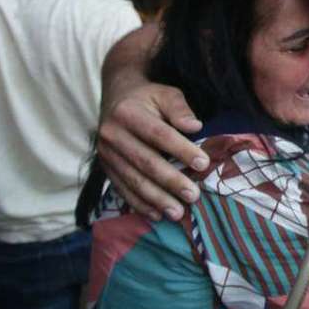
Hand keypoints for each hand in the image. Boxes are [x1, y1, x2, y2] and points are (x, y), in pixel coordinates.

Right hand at [96, 83, 205, 220]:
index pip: (158, 134)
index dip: (181, 150)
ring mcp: (105, 154)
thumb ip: (179, 108)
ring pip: (133, 180)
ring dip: (156, 199)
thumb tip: (195, 127)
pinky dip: (140, 204)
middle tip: (193, 196)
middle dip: (171, 181)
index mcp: (128, 113)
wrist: (116, 98)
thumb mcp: (165, 93)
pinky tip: (157, 215)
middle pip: (145, 162)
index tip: (203, 164)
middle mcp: (111, 134)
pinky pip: (122, 189)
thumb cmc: (148, 98)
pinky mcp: (104, 168)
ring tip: (178, 212)